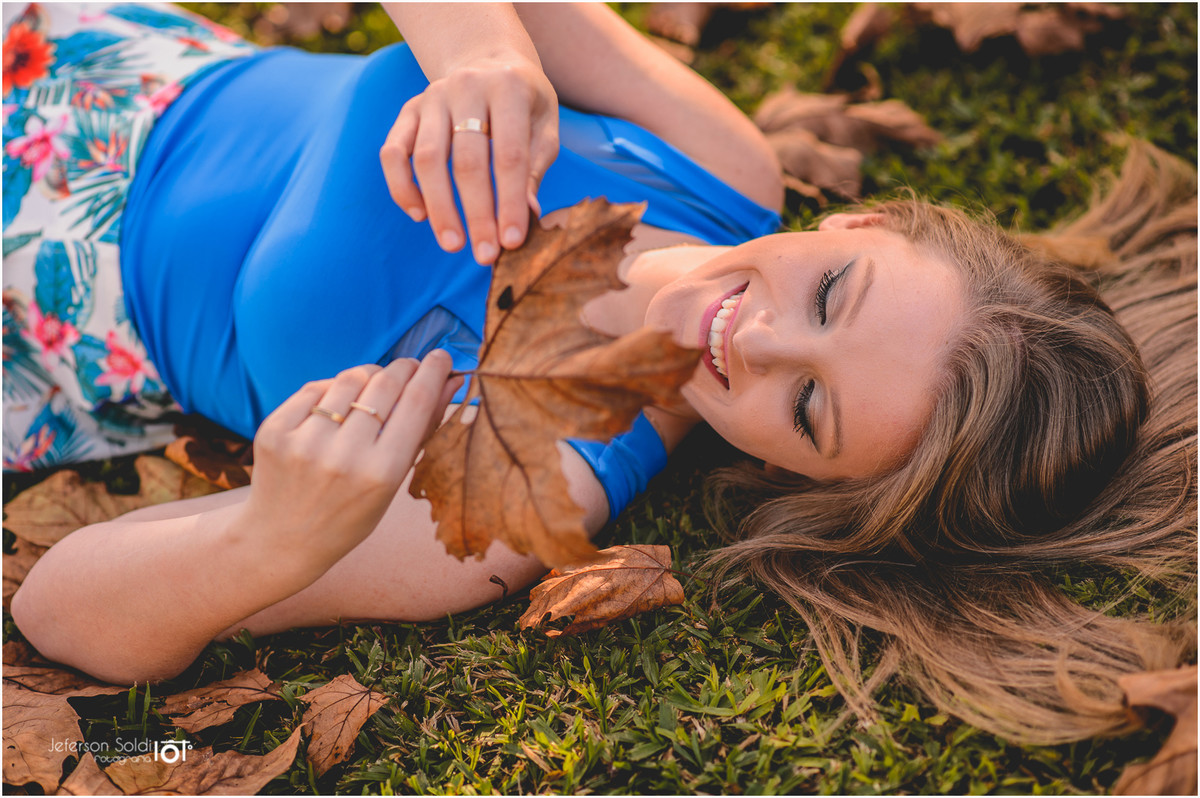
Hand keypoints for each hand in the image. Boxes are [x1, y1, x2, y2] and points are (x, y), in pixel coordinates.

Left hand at [243, 352, 460, 569]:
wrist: (282, 540)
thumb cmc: (350, 513)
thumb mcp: (393, 482)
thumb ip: (422, 430)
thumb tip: (449, 381)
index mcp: (382, 472)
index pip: (416, 402)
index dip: (432, 371)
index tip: (441, 357)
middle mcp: (343, 455)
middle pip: (385, 384)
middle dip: (404, 368)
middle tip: (410, 367)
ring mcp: (304, 442)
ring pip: (349, 378)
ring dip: (368, 376)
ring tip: (372, 389)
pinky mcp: (275, 431)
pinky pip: (315, 388)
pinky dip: (332, 390)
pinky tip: (337, 406)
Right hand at [379, 54, 558, 264]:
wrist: (489, 61)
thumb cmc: (524, 105)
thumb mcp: (543, 128)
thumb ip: (534, 168)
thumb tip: (527, 214)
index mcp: (508, 88)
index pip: (508, 156)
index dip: (509, 202)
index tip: (512, 242)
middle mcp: (466, 87)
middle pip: (466, 161)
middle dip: (476, 214)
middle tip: (485, 255)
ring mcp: (431, 97)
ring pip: (426, 159)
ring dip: (439, 208)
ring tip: (453, 244)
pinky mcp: (408, 110)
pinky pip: (393, 152)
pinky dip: (402, 187)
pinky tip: (419, 215)